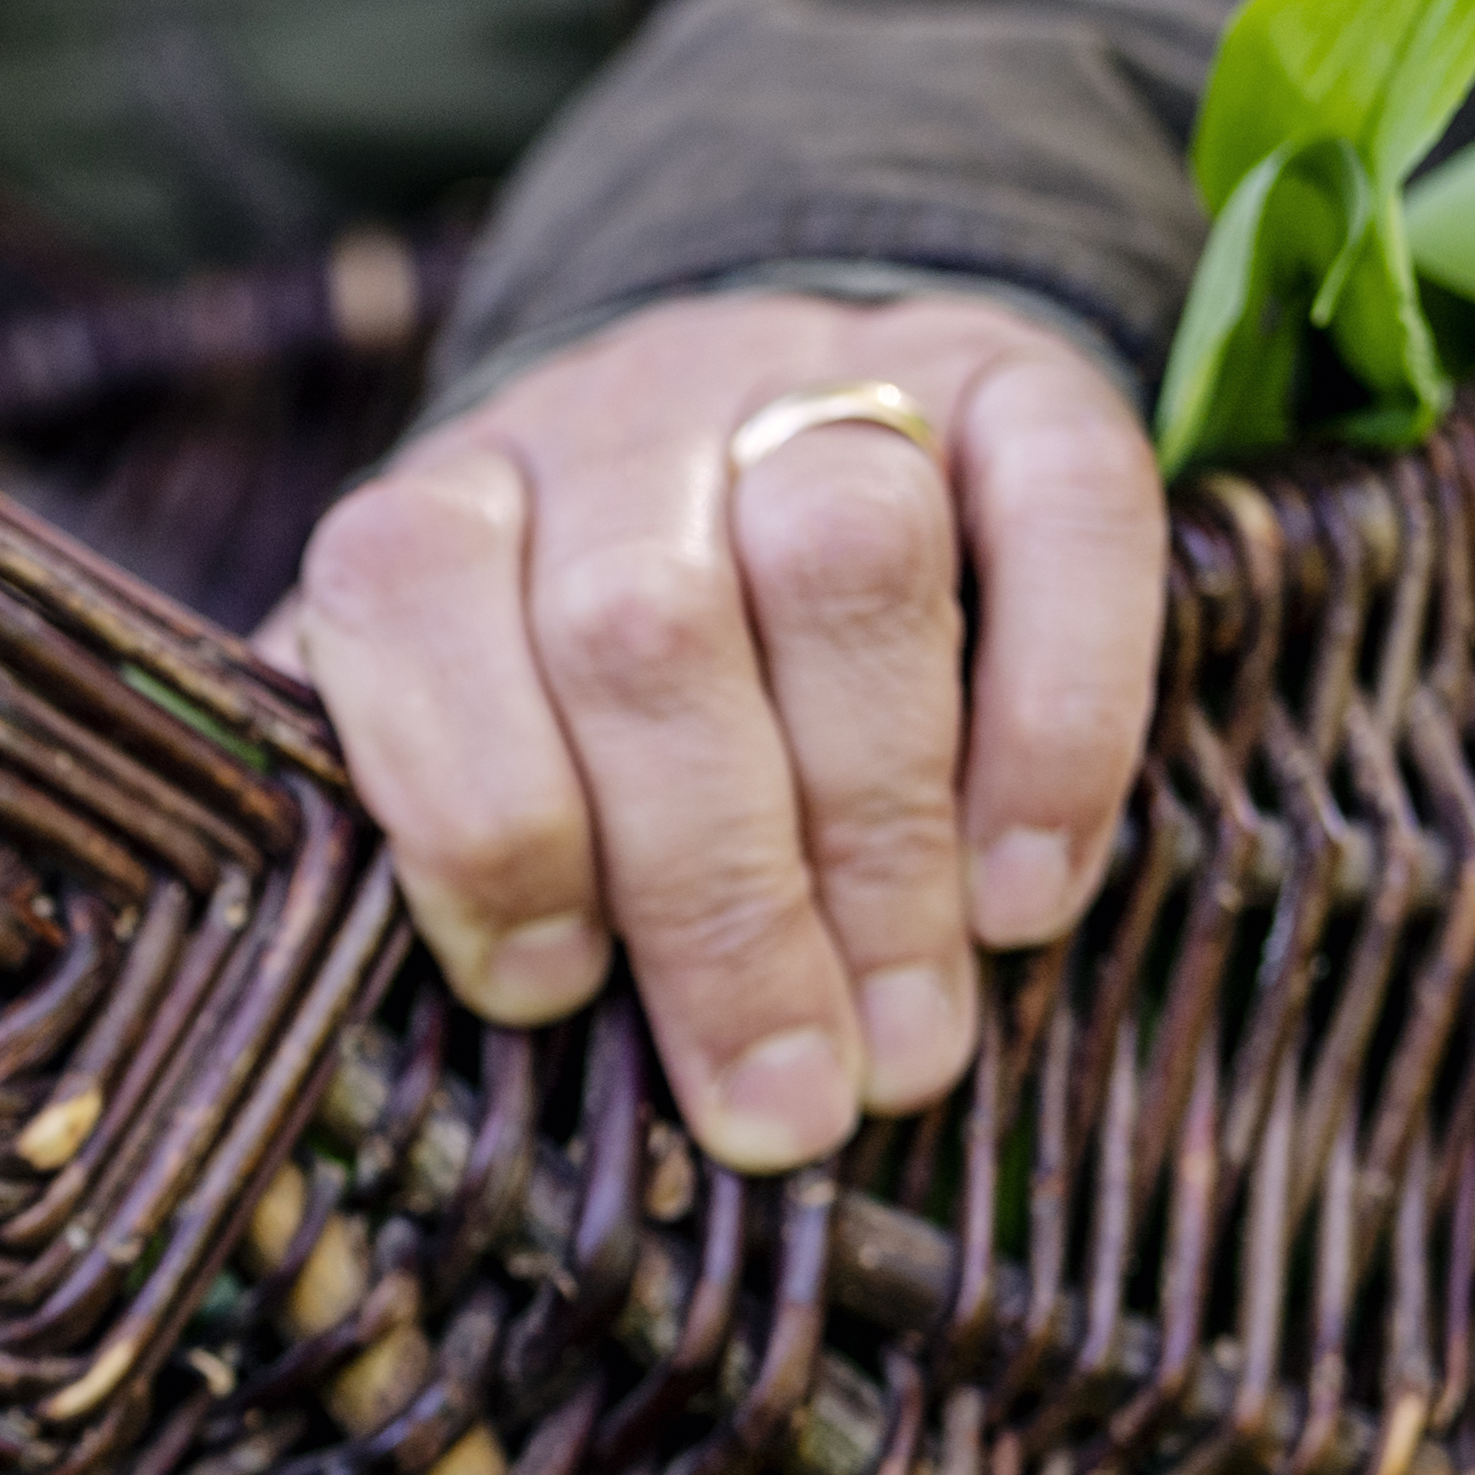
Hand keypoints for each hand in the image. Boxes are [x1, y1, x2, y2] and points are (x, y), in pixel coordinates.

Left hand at [264, 292, 1165, 1174]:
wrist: (777, 448)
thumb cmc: (584, 711)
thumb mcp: (463, 761)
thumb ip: (434, 865)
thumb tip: (463, 1046)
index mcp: (443, 509)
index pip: (409, 600)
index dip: (479, 814)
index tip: (548, 997)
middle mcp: (617, 420)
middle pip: (644, 628)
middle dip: (716, 898)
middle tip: (785, 1099)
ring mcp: (819, 375)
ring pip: (846, 557)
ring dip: (881, 833)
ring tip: (906, 1039)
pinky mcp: (1015, 375)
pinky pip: (1065, 508)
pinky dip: (1059, 720)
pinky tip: (1024, 897)